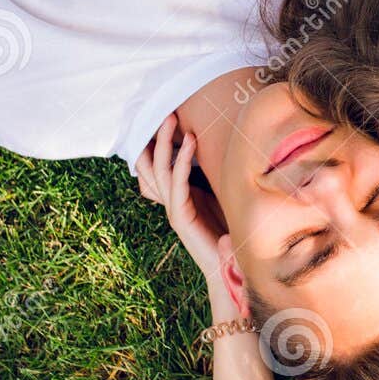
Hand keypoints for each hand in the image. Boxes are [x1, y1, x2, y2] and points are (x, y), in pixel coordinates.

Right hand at [135, 113, 229, 292]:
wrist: (226, 268)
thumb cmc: (227, 232)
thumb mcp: (221, 199)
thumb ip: (216, 180)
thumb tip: (227, 148)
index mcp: (177, 196)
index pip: (158, 164)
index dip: (158, 142)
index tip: (166, 115)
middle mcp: (170, 201)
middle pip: (151, 163)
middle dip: (157, 137)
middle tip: (166, 111)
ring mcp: (173, 209)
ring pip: (159, 169)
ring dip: (166, 143)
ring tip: (172, 119)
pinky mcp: (181, 217)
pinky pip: (177, 183)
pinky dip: (182, 161)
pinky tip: (190, 143)